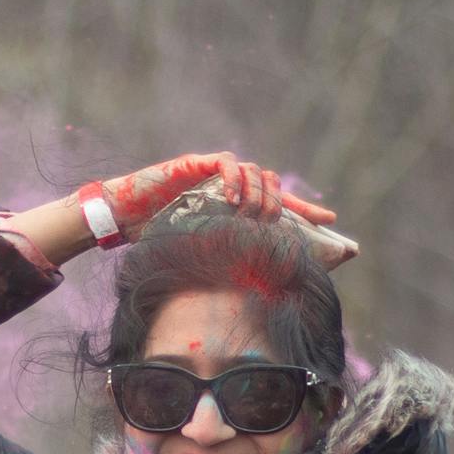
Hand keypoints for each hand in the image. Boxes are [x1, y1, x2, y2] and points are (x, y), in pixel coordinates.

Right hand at [90, 153, 336, 232]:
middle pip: (272, 182)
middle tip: (282, 221)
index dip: (304, 209)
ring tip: (252, 214)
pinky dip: (234, 178)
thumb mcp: (199, 250)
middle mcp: (228, 186)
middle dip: (285, 201)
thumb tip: (248, 289)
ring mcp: (213, 174)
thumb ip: (224, 256)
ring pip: (254, 170)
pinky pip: (226, 163)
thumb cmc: (155, 236)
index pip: (277, 203)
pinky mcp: (194, 165)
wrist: (123, 217)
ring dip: (259, 191)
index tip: (331, 221)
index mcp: (234, 206)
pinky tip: (233, 199)